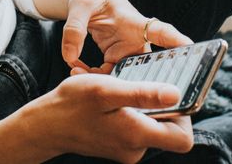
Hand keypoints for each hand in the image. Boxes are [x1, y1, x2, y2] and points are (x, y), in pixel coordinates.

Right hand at [25, 74, 193, 162]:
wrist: (45, 125)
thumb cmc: (73, 104)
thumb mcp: (107, 90)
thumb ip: (142, 94)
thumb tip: (176, 94)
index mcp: (137, 136)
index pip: (183, 139)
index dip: (186, 117)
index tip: (174, 93)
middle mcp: (136, 148)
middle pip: (169, 130)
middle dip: (161, 104)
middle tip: (143, 83)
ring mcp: (127, 149)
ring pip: (151, 125)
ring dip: (143, 105)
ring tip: (122, 89)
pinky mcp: (118, 145)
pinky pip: (136, 127)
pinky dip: (130, 111)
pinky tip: (113, 99)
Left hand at [61, 0, 192, 74]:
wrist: (90, 0)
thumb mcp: (80, 4)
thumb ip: (74, 27)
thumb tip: (69, 57)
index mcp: (135, 22)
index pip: (160, 31)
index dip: (175, 41)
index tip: (190, 48)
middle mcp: (137, 40)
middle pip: (149, 66)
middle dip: (139, 82)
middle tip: (120, 92)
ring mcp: (128, 53)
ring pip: (125, 77)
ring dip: (104, 81)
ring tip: (75, 71)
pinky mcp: (117, 60)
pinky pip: (108, 76)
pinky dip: (92, 77)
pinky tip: (75, 68)